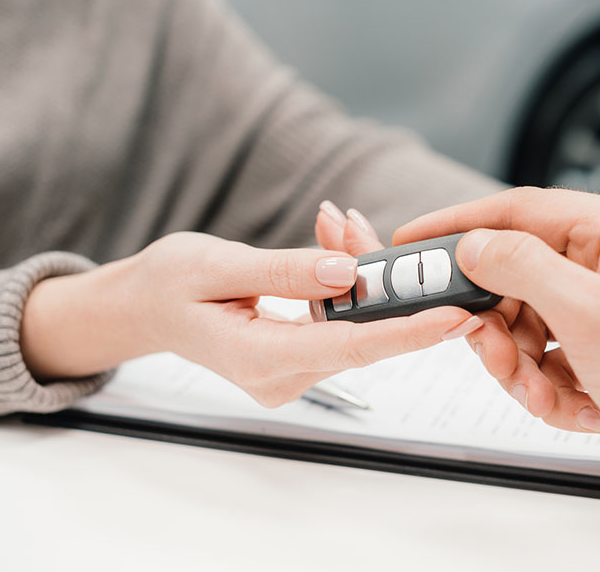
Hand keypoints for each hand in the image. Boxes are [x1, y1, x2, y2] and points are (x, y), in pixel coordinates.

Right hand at [21, 229, 480, 406]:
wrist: (142, 307)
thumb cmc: (167, 284)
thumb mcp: (216, 264)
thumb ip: (284, 271)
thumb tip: (348, 272)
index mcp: (258, 357)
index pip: (351, 347)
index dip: (409, 331)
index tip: (457, 316)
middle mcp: (281, 376)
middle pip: (360, 332)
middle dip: (381, 280)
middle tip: (373, 227)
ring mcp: (290, 373)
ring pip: (353, 323)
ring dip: (357, 272)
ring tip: (338, 222)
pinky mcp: (297, 359)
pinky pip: (337, 320)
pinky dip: (341, 282)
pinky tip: (331, 241)